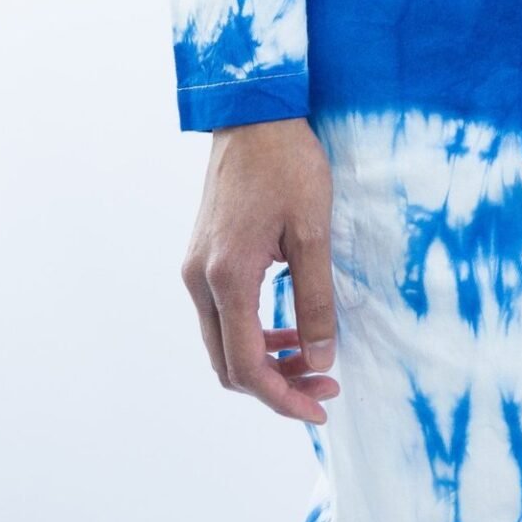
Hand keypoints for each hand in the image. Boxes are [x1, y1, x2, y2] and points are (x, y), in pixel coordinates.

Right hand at [181, 117, 339, 423]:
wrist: (253, 115)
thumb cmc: (288, 164)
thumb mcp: (313, 230)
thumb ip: (315, 298)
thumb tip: (320, 356)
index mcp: (227, 277)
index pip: (247, 365)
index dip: (283, 396)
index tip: (321, 407)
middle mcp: (200, 280)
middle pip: (228, 364)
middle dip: (276, 386)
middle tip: (325, 385)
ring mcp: (196, 269)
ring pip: (223, 343)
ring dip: (266, 361)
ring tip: (314, 359)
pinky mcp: (202, 258)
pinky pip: (223, 316)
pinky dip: (254, 333)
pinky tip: (290, 327)